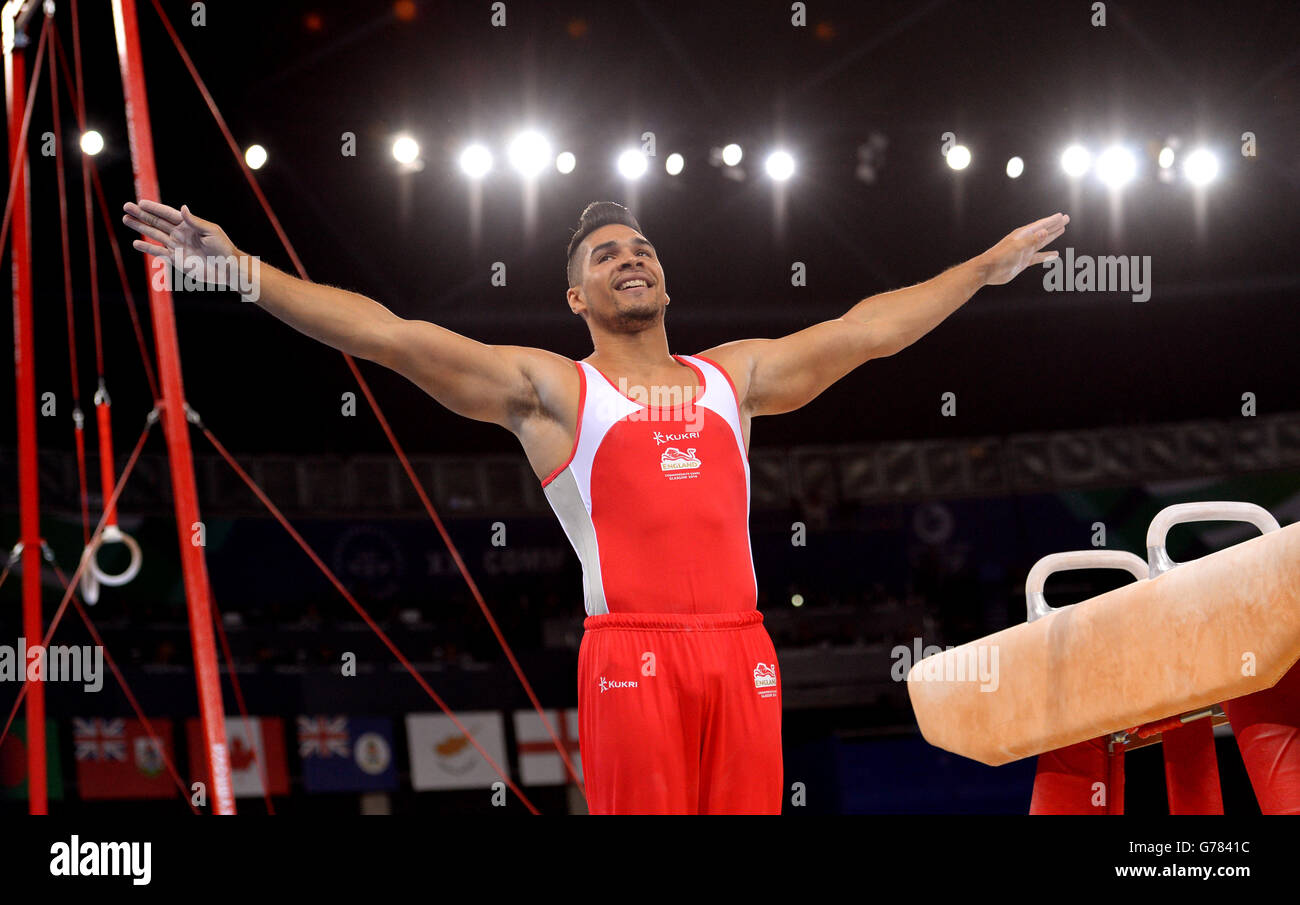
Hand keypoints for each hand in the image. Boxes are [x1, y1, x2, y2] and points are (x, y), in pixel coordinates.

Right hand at [122, 200, 240, 287]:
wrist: (227, 269)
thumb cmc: (223, 248)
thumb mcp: (211, 232)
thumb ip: (195, 221)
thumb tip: (182, 207)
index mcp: (188, 224)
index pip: (167, 213)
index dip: (154, 208)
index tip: (140, 203)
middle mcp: (180, 233)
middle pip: (157, 221)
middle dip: (141, 214)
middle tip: (126, 207)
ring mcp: (176, 246)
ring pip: (154, 234)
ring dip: (140, 227)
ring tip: (126, 220)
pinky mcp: (176, 259)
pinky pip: (158, 252)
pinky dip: (147, 248)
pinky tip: (136, 243)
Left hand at [979, 212, 1068, 285]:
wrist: (988, 270)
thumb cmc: (999, 257)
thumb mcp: (1017, 247)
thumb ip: (1031, 240)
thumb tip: (1045, 231)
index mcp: (1022, 235)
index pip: (1040, 225)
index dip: (1052, 220)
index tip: (1062, 216)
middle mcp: (1024, 241)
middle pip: (1043, 231)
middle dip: (1054, 225)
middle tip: (1065, 219)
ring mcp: (1024, 251)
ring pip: (1042, 242)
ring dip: (1052, 236)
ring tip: (1062, 230)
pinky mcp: (1023, 261)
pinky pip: (1038, 257)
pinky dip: (1047, 255)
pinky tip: (1055, 254)